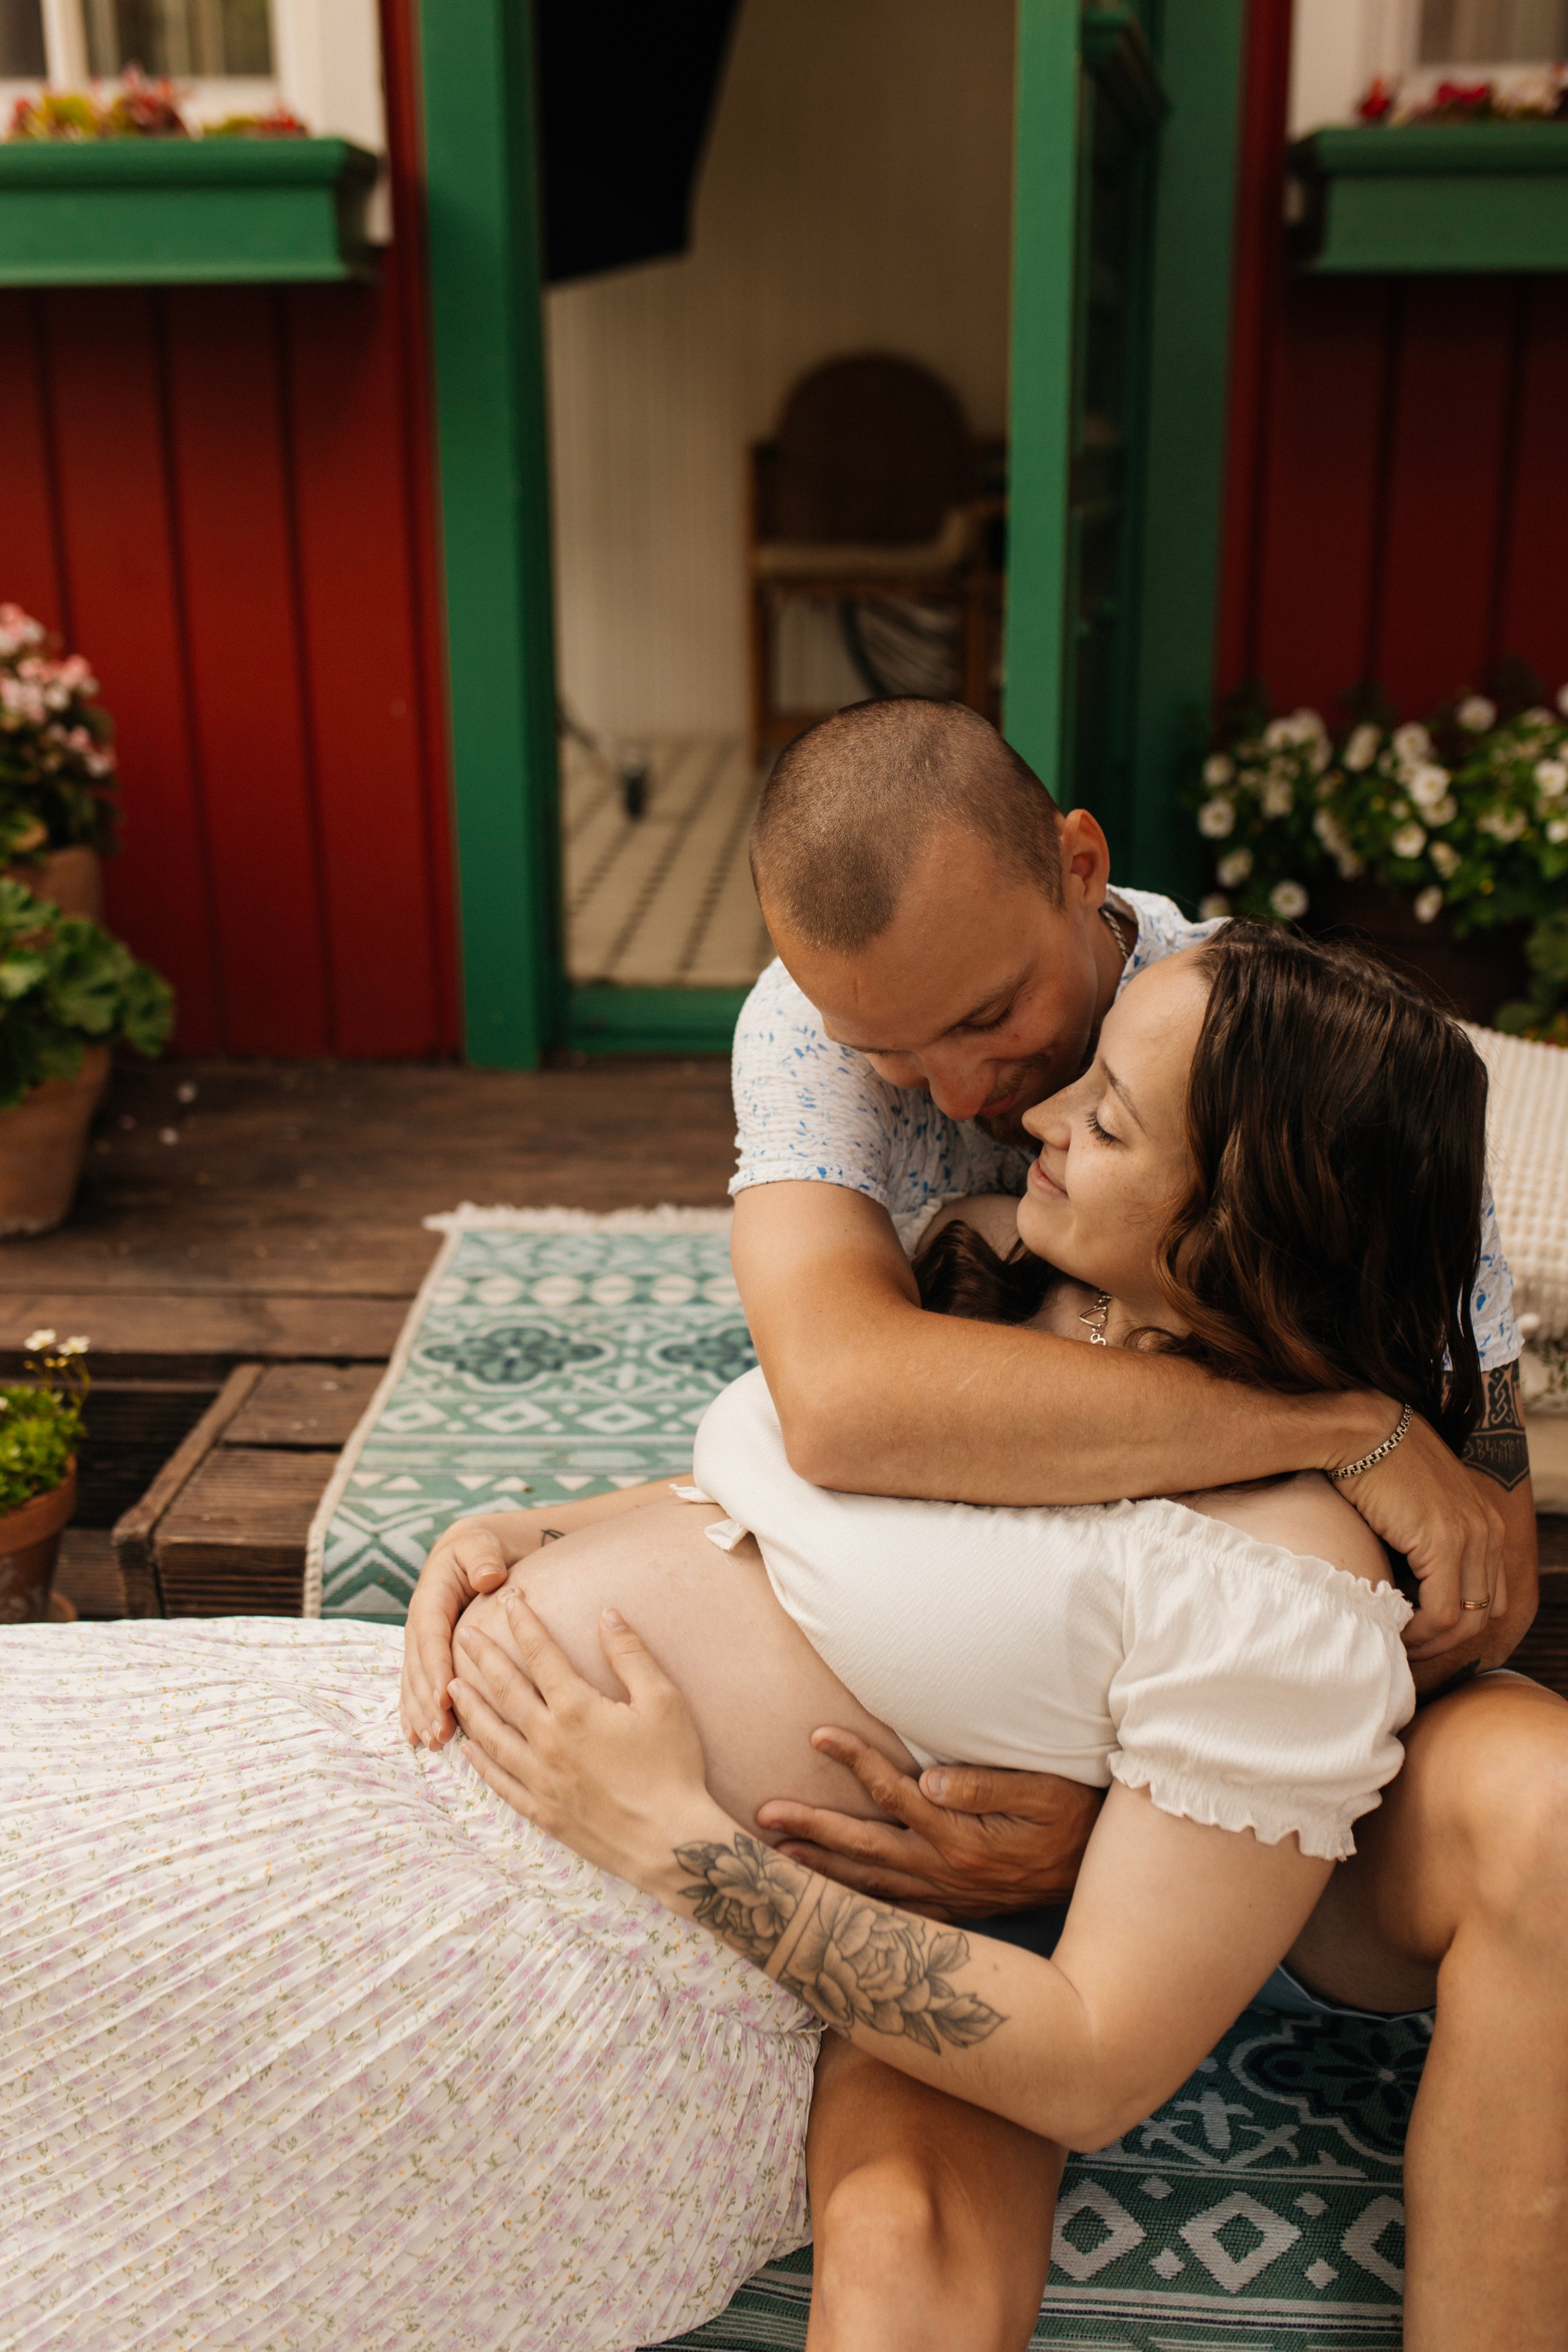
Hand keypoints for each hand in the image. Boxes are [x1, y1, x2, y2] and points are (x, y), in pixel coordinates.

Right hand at [399, 1516, 525, 1748]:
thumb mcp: (481, 1545)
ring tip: (432, 1743)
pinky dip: (416, 1710)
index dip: (435, 1668)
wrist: (472, 1549)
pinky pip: (418, 1684)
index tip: (444, 1698)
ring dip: (420, 1713)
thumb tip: (488, 1576)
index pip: (431, 1637)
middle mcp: (420, 1624)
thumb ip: (482, 1558)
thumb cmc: (481, 1548)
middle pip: (419, 1668)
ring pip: (416, 1682)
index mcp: (431, 1598)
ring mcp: (422, 1641)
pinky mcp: (428, 1653)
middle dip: (426, 1703)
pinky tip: (418, 1737)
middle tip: (440, 1734)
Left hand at [447, 1596, 727, 1891]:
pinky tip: (469, 1748)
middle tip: (463, 1634)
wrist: (670, 1841)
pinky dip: (480, 1761)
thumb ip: (631, 1654)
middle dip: (482, 1657)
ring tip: (452, 1685)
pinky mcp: (541, 1811)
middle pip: (505, 1690)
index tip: (511, 1600)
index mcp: (576, 1709)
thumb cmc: (673, 1767)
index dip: (524, 1624)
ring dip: (470, 1706)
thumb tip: (608, 1614)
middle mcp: (548, 1741)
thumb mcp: (663, 1700)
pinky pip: (499, 1781)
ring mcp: (540, 1779)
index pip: (541, 1654)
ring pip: (492, 1735)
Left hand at [755, 1731, 1103, 1919]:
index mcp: (960, 1836)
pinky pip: (893, 1915)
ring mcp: (944, 1895)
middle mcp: (944, 1870)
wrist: (1098, 1871)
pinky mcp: (951, 1909)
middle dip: (811, 1829)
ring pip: (868, 1885)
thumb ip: (984, 1785)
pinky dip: (855, 1912)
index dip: (855, 1761)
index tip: (818, 1734)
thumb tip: (929, 1780)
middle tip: (763, 1814)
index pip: (894, 1792)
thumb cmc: (1071, 1817)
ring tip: (774, 1859)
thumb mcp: (1041, 1791)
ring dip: (820, 1870)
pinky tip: (826, 1910)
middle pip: (864, 1846)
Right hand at [1331, 1411, 1506, 1657]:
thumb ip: (1427, 1541)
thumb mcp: (1418, 1506)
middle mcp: (1489, 1531)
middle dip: (1446, 1643)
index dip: (1456, 1625)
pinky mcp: (1443, 1542)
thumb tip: (1410, 1586)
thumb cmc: (1377, 1464)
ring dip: (1431, 1642)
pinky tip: (1393, 1627)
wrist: (1360, 1430)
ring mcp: (1471, 1537)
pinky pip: (1440, 1612)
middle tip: (1409, 1649)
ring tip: (1398, 1642)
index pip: (1489, 1596)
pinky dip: (1418, 1631)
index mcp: (1487, 1523)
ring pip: (1465, 1622)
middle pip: (1484, 1616)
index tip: (1419, 1633)